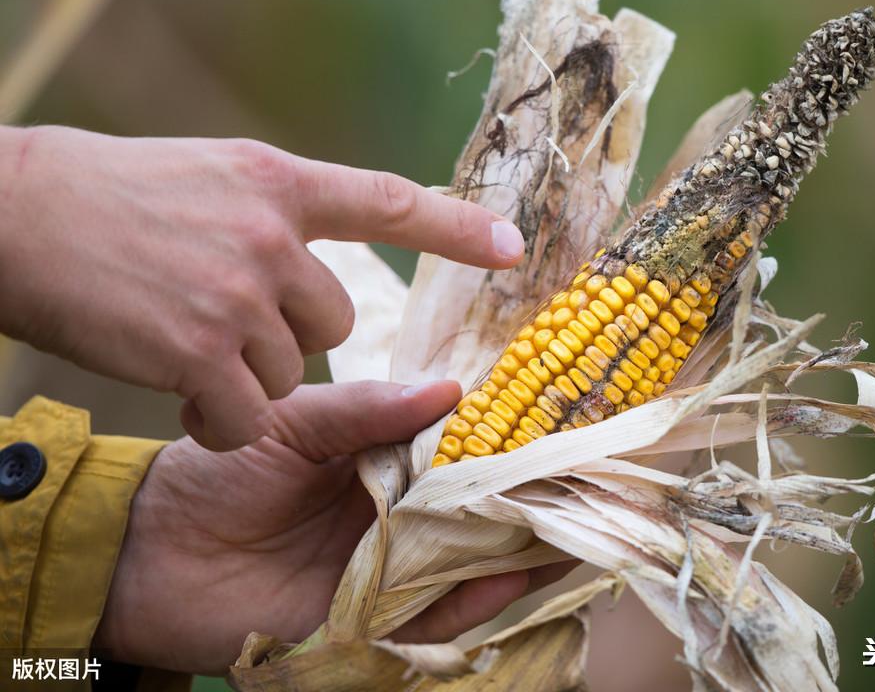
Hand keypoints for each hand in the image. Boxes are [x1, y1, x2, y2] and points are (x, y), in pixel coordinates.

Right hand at [0, 125, 525, 449]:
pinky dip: (220, 420)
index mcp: (276, 180)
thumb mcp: (207, 177)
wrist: (10, 215)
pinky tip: (179, 397)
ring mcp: (237, 293)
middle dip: (289, 335)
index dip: (456, 226)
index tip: (512, 247)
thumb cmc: (103, 196)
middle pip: (333, 321)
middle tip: (221, 321)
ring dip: (245, 375)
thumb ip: (274, 212)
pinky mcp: (200, 352)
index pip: (387, 202)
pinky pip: (247, 413)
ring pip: (290, 370)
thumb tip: (317, 266)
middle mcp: (269, 234)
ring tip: (179, 344)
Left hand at [93, 380, 572, 674]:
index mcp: (387, 459)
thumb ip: (365, 410)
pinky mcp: (374, 619)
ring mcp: (392, 568)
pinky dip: (477, 599)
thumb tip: (452, 389)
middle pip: (482, 507)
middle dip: (534, 494)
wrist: (151, 553)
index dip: (510, 436)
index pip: (464, 448)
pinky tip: (513, 574)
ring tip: (574, 524)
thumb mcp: (293, 423)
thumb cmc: (220, 472)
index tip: (562, 417)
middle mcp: (402, 514)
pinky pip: (436, 614)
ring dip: (524, 547)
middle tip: (590, 474)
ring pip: (473, 560)